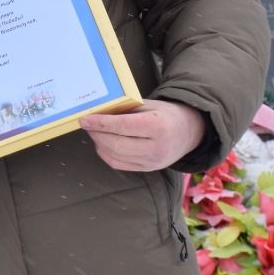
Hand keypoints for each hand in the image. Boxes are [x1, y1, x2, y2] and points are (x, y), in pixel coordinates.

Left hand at [79, 99, 204, 171]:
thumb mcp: (148, 105)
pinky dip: (106, 154)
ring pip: (116, 156)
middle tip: (87, 124)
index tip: (85, 119)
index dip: (101, 123)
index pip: (123, 126)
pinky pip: (119, 164)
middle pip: (117, 144)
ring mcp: (153, 162)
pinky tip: (102, 143)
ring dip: (99, 144)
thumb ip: (125, 109)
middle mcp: (157, 148)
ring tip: (94, 132)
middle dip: (97, 134)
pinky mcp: (148, 169)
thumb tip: (96, 113)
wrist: (189, 132)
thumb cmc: (165, 114)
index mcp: (158, 126)